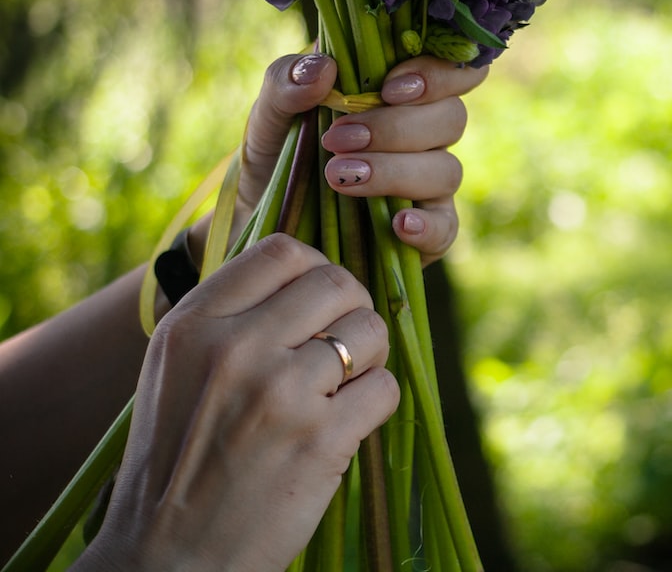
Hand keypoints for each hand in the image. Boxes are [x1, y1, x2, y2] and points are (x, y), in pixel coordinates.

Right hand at [75, 235, 398, 570]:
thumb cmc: (178, 458)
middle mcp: (236, 349)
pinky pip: (385, 388)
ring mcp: (281, 393)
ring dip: (368, 357)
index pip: (282, 251)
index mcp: (195, 324)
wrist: (167, 556)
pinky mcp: (321, 440)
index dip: (315, 267)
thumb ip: (230, 315)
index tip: (320, 297)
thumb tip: (304, 270)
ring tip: (340, 387)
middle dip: (353, 309)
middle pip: (337, 283)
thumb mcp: (178, 368)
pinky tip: (344, 424)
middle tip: (343, 342)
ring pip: (370, 332)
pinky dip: (374, 403)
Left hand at [233, 54, 485, 265]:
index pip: (454, 71)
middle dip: (395, 128)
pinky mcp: (424, 232)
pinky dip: (427, 226)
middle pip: (452, 119)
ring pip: (447, 170)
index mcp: (402, 92)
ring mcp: (428, 184)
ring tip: (339, 178)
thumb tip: (325, 70)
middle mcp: (426, 135)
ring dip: (396, 171)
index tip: (390, 88)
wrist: (259, 217)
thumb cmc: (278, 151)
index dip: (439, 73)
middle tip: (338, 139)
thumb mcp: (270, 111)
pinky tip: (397, 224)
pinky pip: (445, 228)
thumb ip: (287, 81)